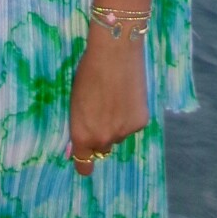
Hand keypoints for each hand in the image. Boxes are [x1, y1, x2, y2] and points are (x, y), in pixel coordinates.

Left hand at [67, 21, 149, 176]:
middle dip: (101, 136)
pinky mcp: (141, 122)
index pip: (84, 166)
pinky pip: (133, 125)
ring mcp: (124, 132)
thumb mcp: (75, 101)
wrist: (115, 52)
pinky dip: (131, 115)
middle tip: (102, 112)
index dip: (84, 162)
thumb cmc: (88, 71)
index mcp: (82, 134)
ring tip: (116, 97)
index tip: (85, 156)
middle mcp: (103, 139)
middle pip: (102, 148)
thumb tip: (78, 144)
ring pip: (119, 135)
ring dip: (117, 124)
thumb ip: (79, 124)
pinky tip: (128, 95)